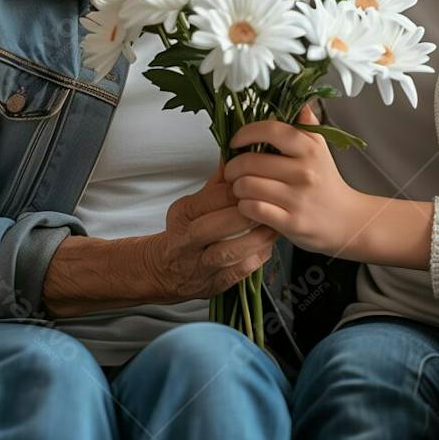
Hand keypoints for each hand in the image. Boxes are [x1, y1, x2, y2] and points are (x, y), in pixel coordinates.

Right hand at [145, 160, 280, 302]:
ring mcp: (198, 265)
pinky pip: (237, 273)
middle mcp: (186, 240)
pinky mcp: (211, 285)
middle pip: (217, 225)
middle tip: (272, 204)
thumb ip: (219, 182)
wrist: (164, 270)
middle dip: (247, 215)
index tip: (259, 182)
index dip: (239, 190)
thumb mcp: (195, 202)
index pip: (212, 198)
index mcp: (183, 213)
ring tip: (274, 226)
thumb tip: (242, 153)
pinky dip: (255, 258)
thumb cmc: (187, 228)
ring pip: (228, 252)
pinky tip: (267, 247)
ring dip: (255, 238)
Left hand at [224, 105, 366, 255]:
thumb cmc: (328, 183)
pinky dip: (244, 206)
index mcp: (309, 149)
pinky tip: (249, 204)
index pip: (270, 130)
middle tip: (232, 170)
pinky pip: (253, 209)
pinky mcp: (291, 222)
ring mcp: (297, 198)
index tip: (236, 141)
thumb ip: (307, 125)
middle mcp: (304, 172)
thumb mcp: (321, 149)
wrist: (347, 220)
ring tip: (240, 188)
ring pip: (247, 186)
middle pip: (250, 162)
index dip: (245, 133)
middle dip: (233, 167)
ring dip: (236, 187)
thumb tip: (299, 102)